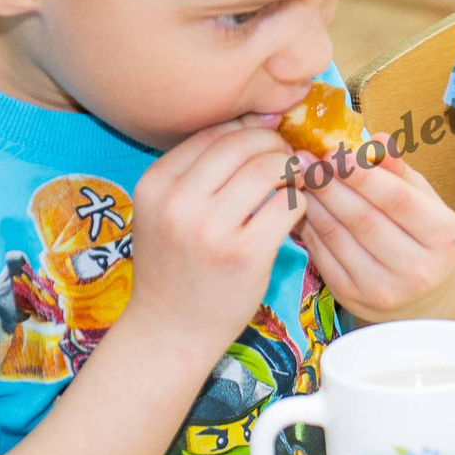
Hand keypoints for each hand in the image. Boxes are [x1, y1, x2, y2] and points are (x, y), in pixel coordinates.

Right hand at [123, 124, 298, 342]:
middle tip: (286, 159)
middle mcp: (178, 202)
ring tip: (294, 180)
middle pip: (242, 143)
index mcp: (155, 184)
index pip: (211, 132)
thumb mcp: (164, 212)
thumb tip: (254, 122)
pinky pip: (288, 203)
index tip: (265, 140)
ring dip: (291, 168)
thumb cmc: (174, 268)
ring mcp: (211, 229)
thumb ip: (198, 172)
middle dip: (272, 144)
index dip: (246, 129)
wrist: (170, 332)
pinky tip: (296, 209)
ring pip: (268, 167)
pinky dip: (299, 199)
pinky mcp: (246, 254)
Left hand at [292, 151, 454, 319]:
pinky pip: (322, 254)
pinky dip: (309, 226)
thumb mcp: (423, 200)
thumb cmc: (422, 235)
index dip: (363, 175)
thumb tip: (377, 140)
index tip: (335, 151)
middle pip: (363, 218)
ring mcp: (383, 289)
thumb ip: (399, 171)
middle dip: (330, 184)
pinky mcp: (352, 298)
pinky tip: (303, 204)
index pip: (398, 200)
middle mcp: (418, 269)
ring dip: (314, 202)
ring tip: (301, 176)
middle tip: (306, 159)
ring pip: (337, 236)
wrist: (421, 296)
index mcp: (445, 237)